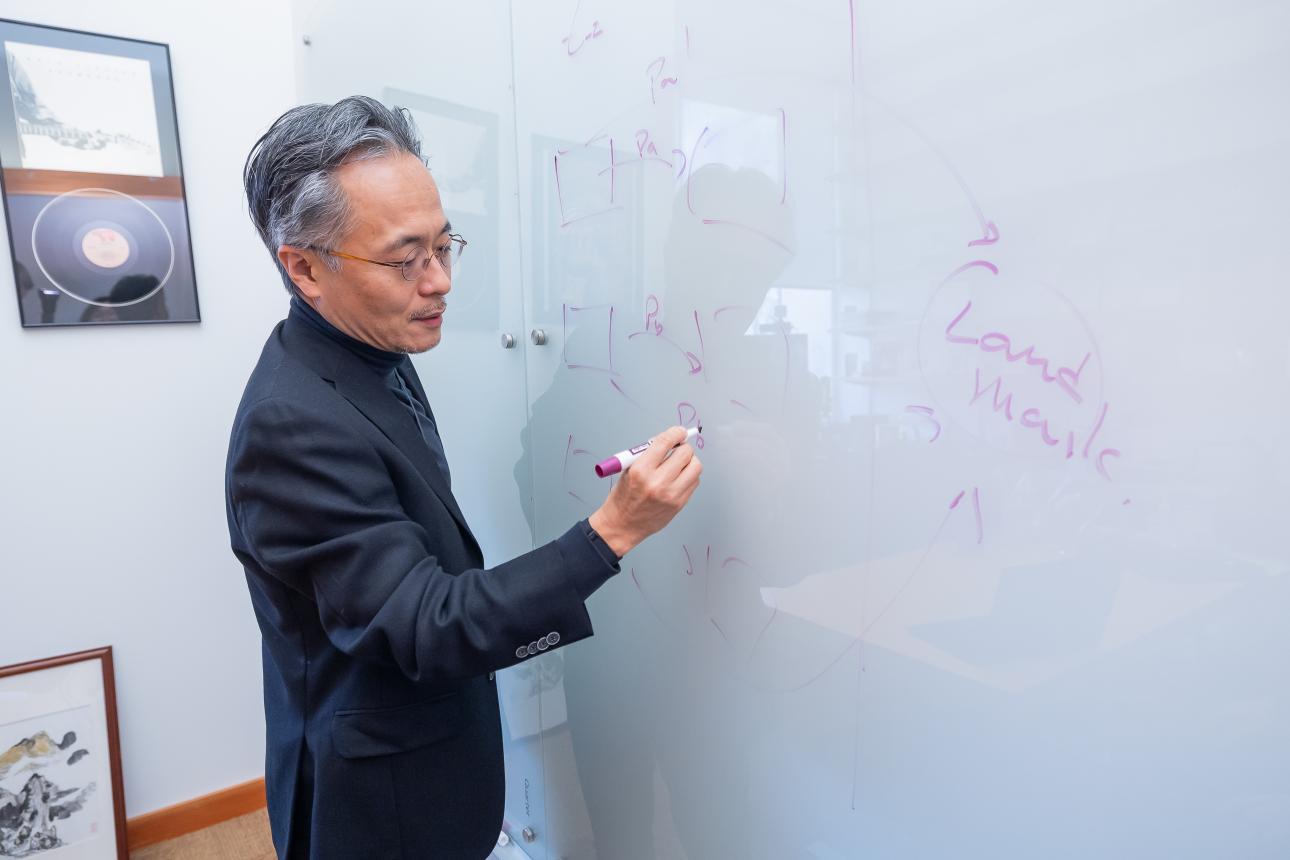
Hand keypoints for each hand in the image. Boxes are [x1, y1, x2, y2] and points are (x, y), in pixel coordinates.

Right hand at [589, 425, 701, 556]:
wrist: (623, 525)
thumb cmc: (624, 497)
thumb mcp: (629, 469)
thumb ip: (650, 454)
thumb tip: (672, 440)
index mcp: (641, 470)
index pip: (665, 442)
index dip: (675, 433)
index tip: (679, 431)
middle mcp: (658, 482)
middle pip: (686, 453)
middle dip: (682, 447)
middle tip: (677, 449)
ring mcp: (671, 495)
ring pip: (695, 467)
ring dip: (689, 462)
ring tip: (678, 465)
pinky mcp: (679, 504)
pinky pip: (694, 482)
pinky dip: (689, 476)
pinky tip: (677, 478)